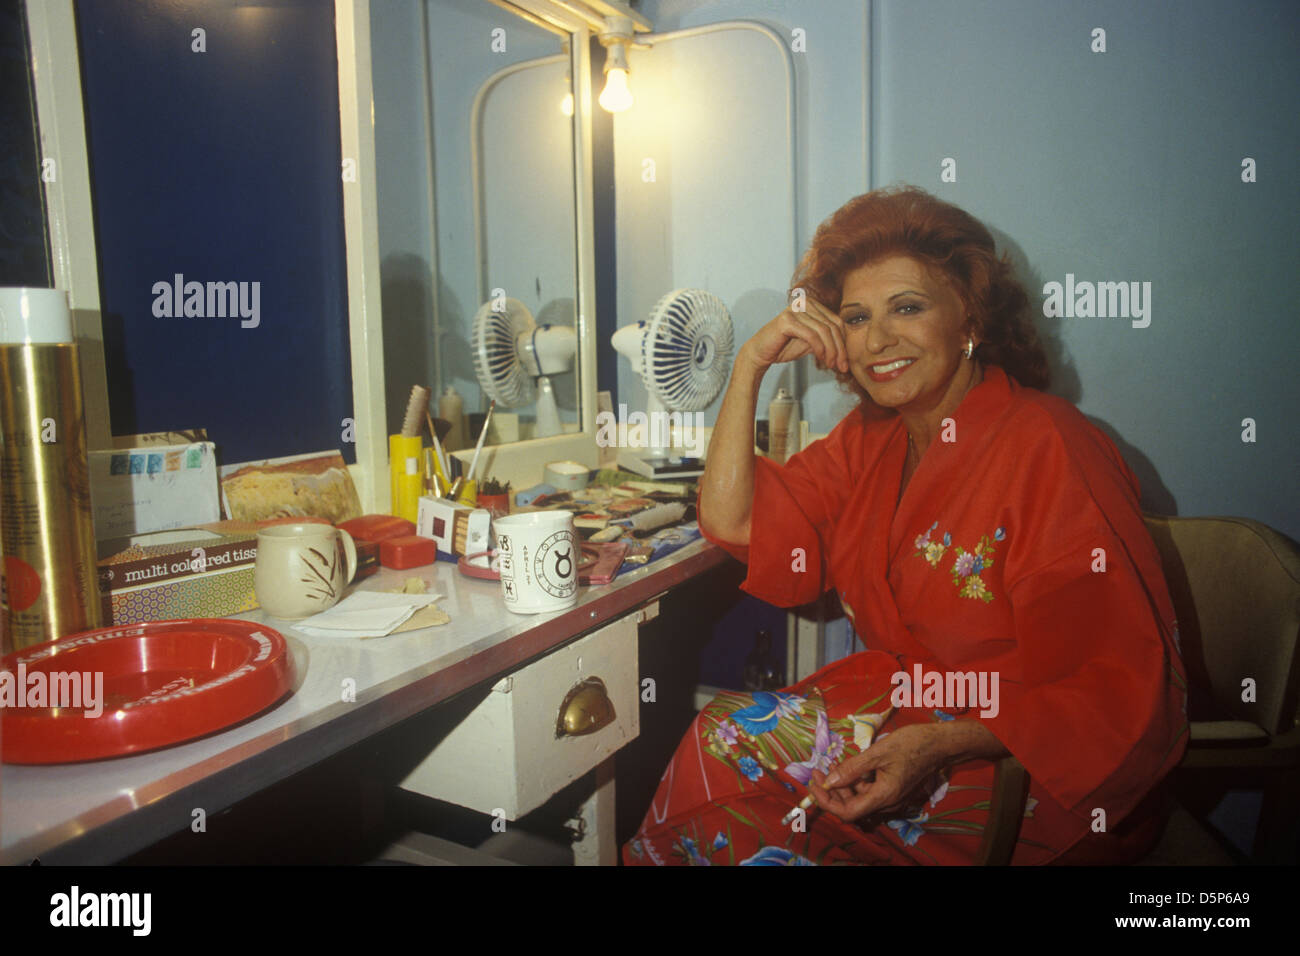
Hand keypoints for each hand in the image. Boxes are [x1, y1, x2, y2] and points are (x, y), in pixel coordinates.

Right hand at [739, 297, 848, 374]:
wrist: (760, 352)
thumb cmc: (784, 346)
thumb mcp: (812, 341)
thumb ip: (828, 339)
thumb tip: (849, 350)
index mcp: (813, 304)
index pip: (837, 322)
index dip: (844, 343)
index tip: (845, 363)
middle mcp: (805, 302)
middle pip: (833, 327)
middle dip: (840, 349)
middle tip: (841, 367)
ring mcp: (795, 309)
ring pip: (824, 331)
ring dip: (831, 352)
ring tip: (831, 365)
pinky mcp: (787, 320)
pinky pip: (811, 335)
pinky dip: (820, 349)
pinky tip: (821, 359)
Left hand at [809, 724, 949, 822]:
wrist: (940, 743)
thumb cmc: (911, 744)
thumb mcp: (877, 753)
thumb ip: (852, 769)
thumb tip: (829, 782)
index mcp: (883, 796)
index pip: (848, 812)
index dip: (827, 801)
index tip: (814, 783)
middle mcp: (887, 803)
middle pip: (852, 807)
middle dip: (832, 792)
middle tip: (817, 772)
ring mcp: (891, 797)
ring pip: (860, 799)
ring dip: (843, 786)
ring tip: (832, 765)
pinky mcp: (893, 789)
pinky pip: (870, 791)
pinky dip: (856, 781)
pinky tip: (849, 765)